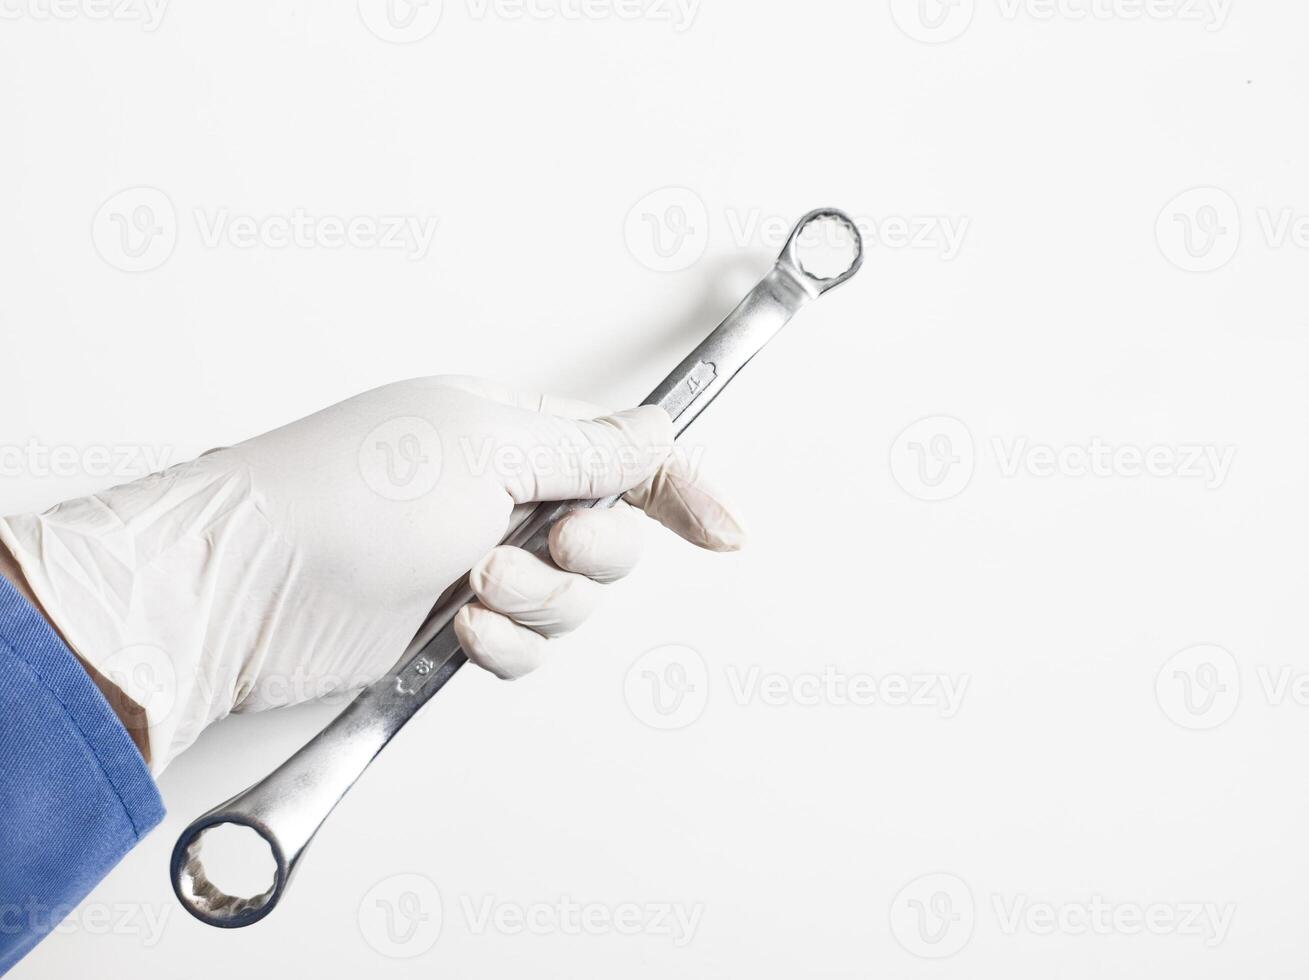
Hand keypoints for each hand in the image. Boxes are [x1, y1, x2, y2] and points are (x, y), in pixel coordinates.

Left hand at [0, 376, 742, 772]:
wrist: (244, 589)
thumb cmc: (344, 493)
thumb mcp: (487, 448)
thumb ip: (590, 450)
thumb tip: (656, 428)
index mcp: (512, 429)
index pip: (626, 454)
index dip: (680, 489)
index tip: (723, 531)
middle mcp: (500, 493)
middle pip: (609, 541)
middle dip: (585, 558)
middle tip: (539, 550)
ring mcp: (477, 561)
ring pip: (572, 604)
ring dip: (536, 605)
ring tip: (472, 587)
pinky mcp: (452, 624)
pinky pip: (525, 648)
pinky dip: (503, 647)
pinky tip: (456, 631)